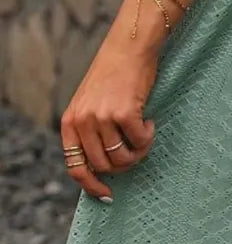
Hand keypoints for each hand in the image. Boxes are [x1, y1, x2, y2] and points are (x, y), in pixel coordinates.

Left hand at [60, 34, 158, 202]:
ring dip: (138, 152)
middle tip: (136, 152)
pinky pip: (140, 141)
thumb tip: (103, 167)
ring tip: (143, 135)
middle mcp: (83, 121)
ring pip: (123, 157)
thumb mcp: (90, 104)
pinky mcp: (124, 113)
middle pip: (103, 165)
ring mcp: (102, 117)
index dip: (91, 185)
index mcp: (70, 122)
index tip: (107, 195)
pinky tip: (149, 121)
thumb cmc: (113, 76)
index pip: (75, 166)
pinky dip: (148, 136)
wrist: (129, 48)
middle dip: (123, 165)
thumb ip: (90, 131)